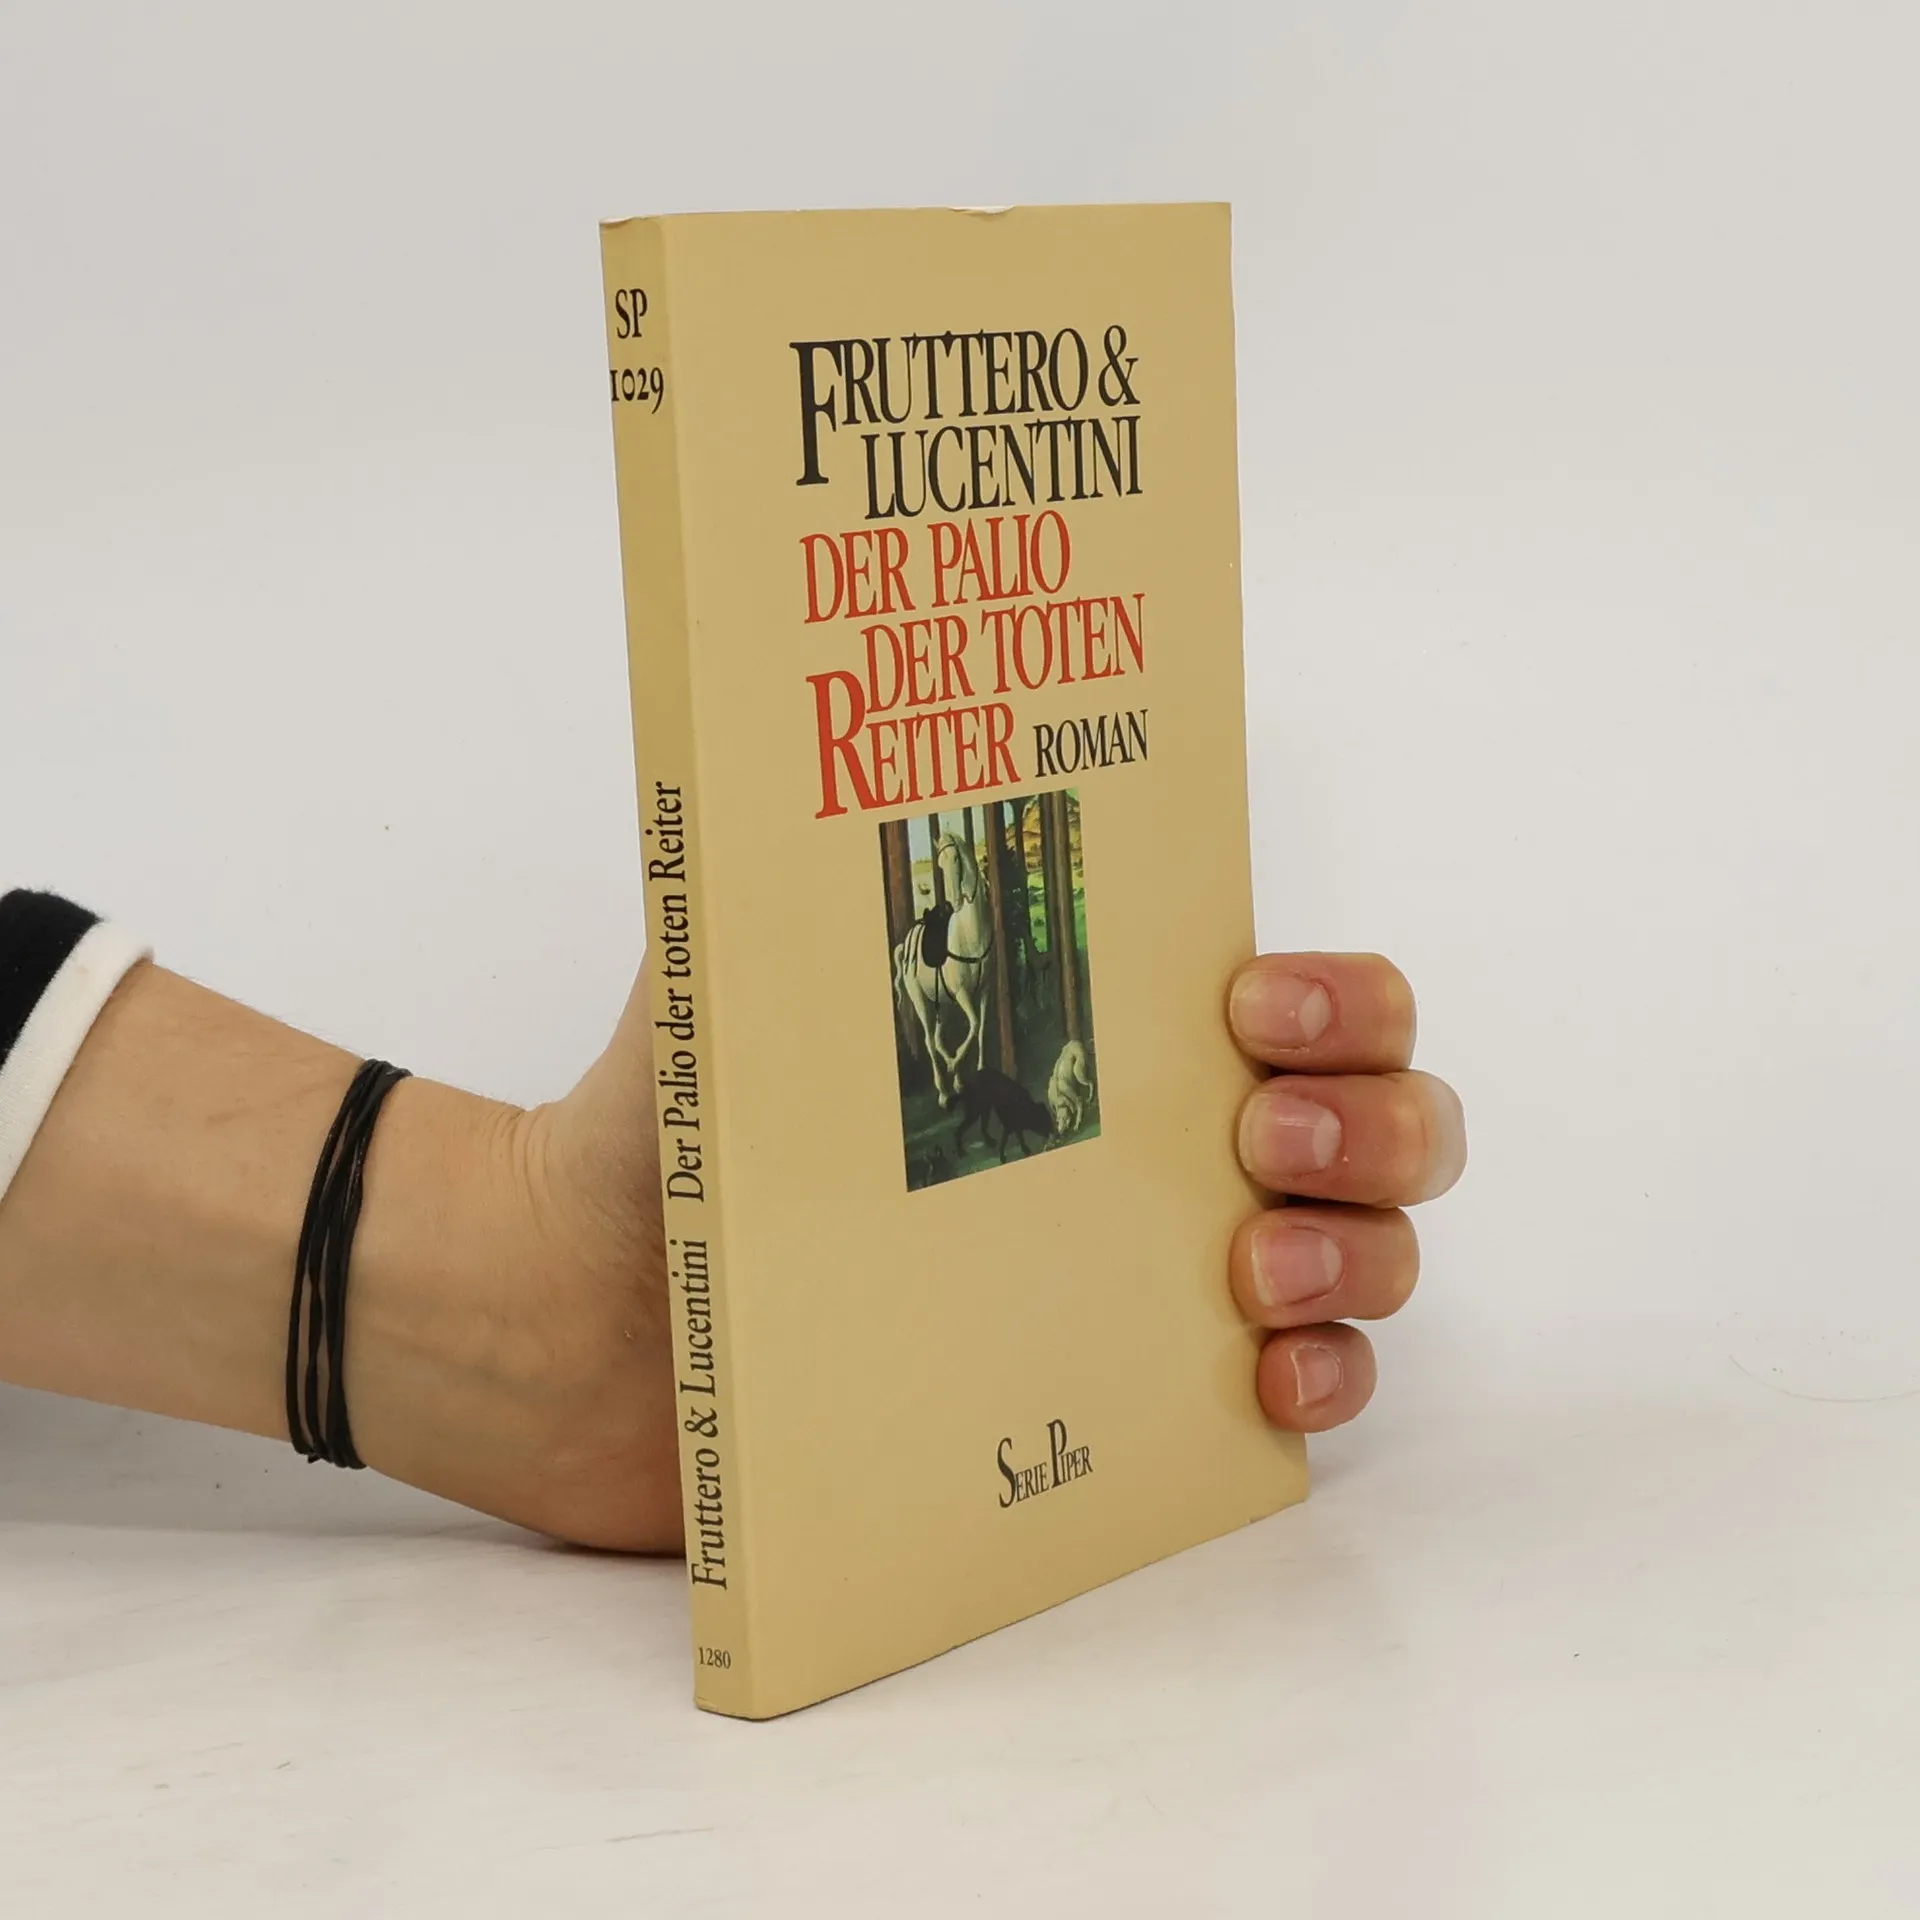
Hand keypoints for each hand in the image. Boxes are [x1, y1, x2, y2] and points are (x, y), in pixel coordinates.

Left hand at [510, 951, 1464, 1549]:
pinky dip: (1324, 1387)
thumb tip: (782, 725)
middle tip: (1258, 1137)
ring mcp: (1155, 1282)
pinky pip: (1299, 1397)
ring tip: (1251, 1269)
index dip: (1337, 994)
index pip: (1304, 992)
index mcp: (1099, 1032)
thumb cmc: (658, 1136)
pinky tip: (1267, 1380)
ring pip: (1367, 1256)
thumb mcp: (716, 980)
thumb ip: (759, 864)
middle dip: (1376, 1120)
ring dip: (1360, 1253)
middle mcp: (1155, 1150)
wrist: (570, 1326)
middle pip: (1383, 1118)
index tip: (1249, 1004)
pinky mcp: (1126, 1405)